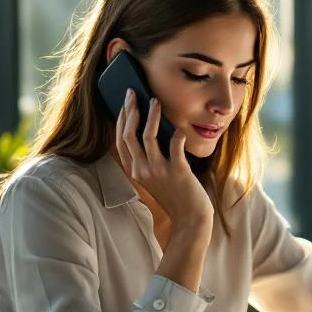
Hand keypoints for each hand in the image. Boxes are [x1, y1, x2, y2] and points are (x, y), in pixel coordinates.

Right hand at [115, 89, 212, 230]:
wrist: (190, 217)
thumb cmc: (175, 193)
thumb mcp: (154, 176)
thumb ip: (148, 156)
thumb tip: (149, 125)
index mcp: (134, 171)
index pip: (120, 140)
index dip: (122, 119)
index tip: (126, 101)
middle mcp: (142, 170)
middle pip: (129, 135)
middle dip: (131, 110)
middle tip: (134, 93)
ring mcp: (159, 172)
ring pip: (147, 137)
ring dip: (151, 116)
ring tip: (155, 101)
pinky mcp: (178, 172)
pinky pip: (175, 147)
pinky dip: (176, 135)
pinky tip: (178, 128)